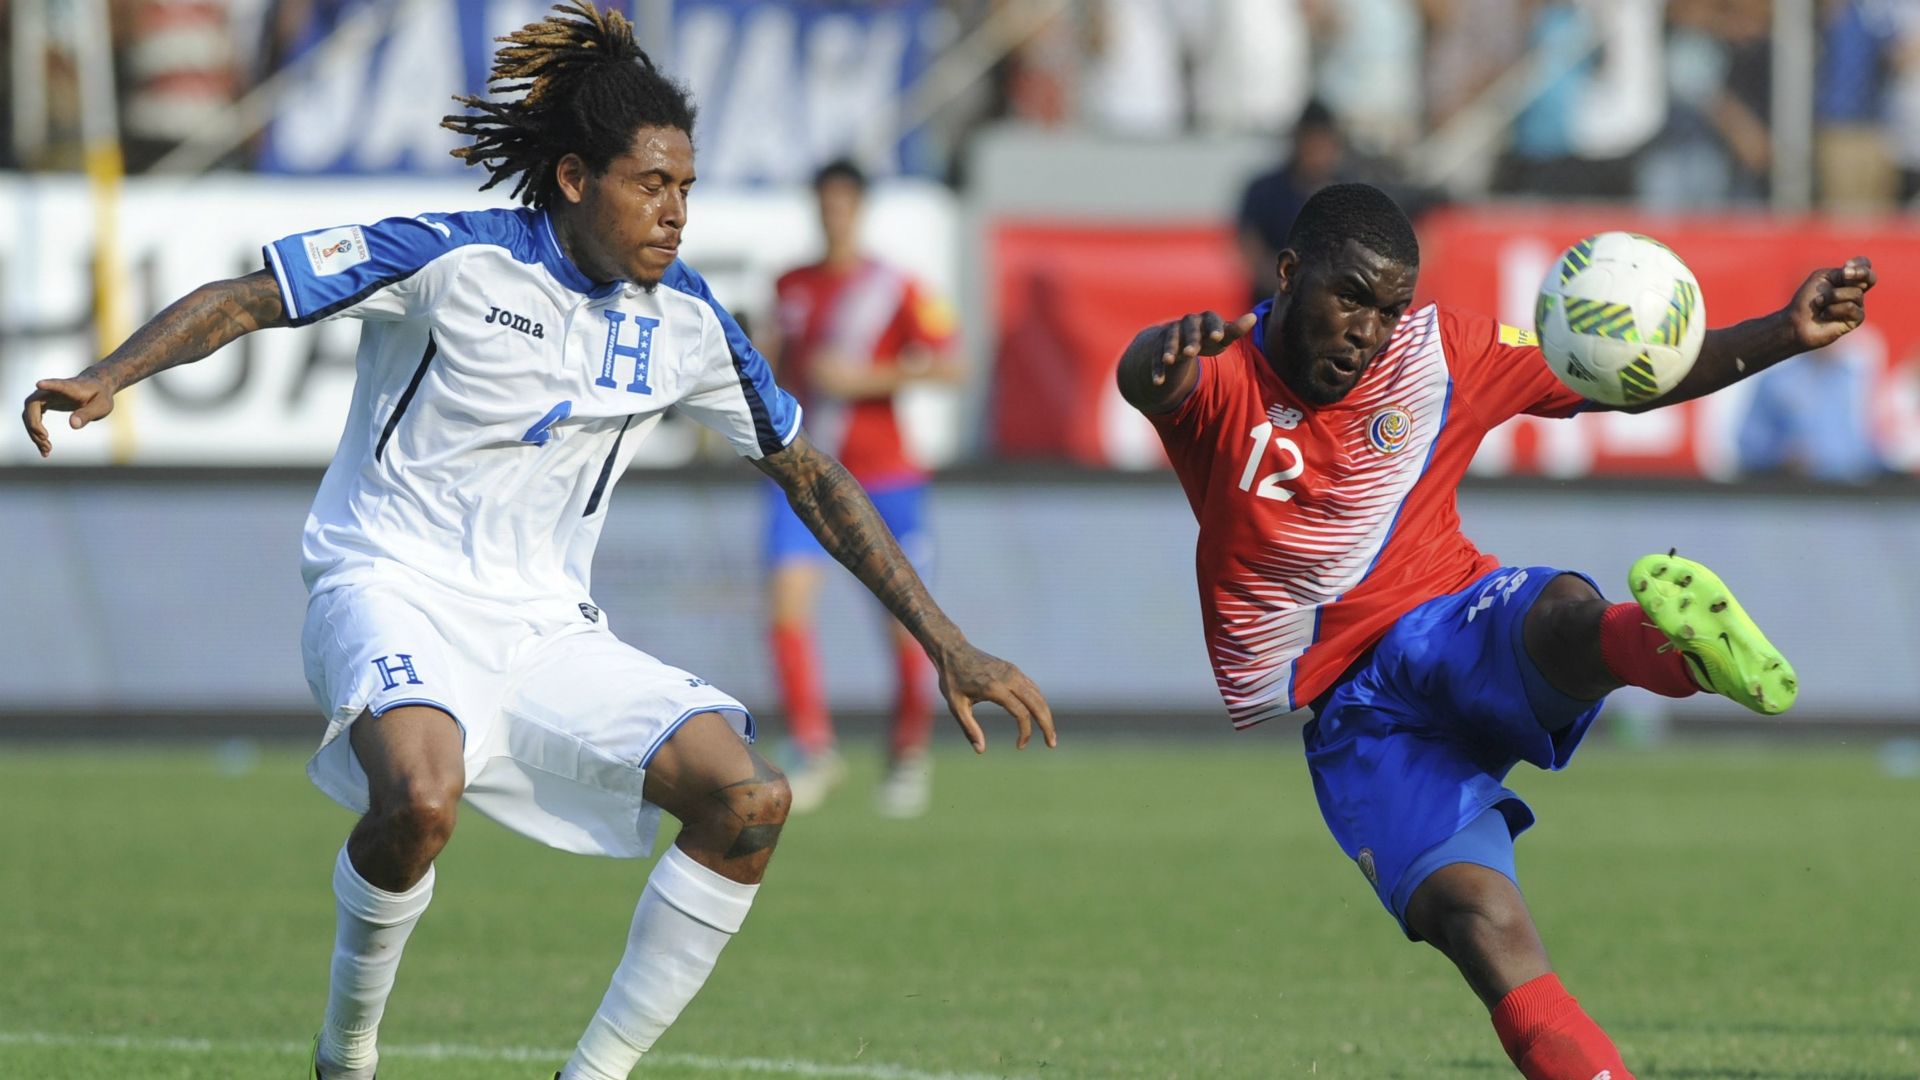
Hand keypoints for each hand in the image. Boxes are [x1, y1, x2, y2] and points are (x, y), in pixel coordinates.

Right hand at [21, 373, 115, 457]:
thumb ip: (87, 414)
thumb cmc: (99, 396)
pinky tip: (45, 449)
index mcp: (69, 387)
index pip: (57, 384)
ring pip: (29, 415)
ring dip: (34, 433)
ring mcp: (44, 397)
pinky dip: (36, 434)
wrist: (95, 390)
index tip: (40, 383)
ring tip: (47, 450)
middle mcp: (51, 391)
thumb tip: (73, 424)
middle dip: (34, 424)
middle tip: (46, 440)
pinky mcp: (43, 405)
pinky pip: (33, 420)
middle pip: (32, 405)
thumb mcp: (101, 406)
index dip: (49, 385)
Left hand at [933, 642, 1055, 753]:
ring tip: (1049, 733)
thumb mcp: (955, 706)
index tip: (1020, 746)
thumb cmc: (952, 679)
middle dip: (1047, 725)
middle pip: (1037, 704)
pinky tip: (1039, 716)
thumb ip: (969, 728)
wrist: (954, 650)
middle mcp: (1009, 678)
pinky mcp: (1014, 670)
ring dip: (1046, 714)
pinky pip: (1032, 688)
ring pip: (1038, 695)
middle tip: (1052, 744)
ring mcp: (1014, 672)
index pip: (1021, 713)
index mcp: (995, 688)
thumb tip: (980, 750)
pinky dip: (1039, 703)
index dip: (1025, 733)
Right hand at [1149, 311, 1257, 386]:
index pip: (1211, 319)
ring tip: (1169, 361)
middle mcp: (1186, 324)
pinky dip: (1157, 369)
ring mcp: (1170, 334)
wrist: (1179, 339)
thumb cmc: (1207, 338)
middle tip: (1192, 352)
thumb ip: (1235, 330)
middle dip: (1190, 340)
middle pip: (1188, 329)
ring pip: (1169, 341)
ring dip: (1169, 350)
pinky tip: (1158, 382)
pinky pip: (1156, 358)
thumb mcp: (1222, 336)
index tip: (1218, 337)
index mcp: (1205, 319)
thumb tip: (1253, 317)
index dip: (1214, 328)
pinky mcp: (1158, 348)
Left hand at [1785, 256, 1874, 352]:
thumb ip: (1840, 273)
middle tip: (1845, 274)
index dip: (1861, 263)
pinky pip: (1850, 307)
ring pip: (1856, 293)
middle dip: (1861, 273)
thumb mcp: (1822, 278)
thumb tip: (1853, 276)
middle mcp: (1855, 291)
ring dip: (1832, 296)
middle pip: (1870, 278)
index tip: (1847, 265)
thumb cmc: (1807, 300)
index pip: (1864, 266)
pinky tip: (1824, 315)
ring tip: (1819, 303)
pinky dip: (1833, 309)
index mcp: (1847, 279)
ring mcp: (1857, 305)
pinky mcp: (1856, 319)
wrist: (1797, 322)